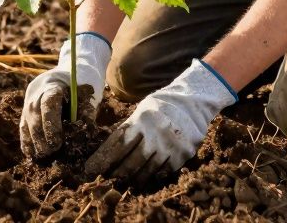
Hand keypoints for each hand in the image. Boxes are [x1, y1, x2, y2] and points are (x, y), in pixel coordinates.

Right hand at [21, 32, 110, 157]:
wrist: (73, 67)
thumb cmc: (84, 81)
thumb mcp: (89, 93)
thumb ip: (85, 114)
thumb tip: (81, 138)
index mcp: (53, 83)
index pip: (48, 105)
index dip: (51, 125)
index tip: (57, 143)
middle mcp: (36, 91)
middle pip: (34, 116)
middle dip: (41, 138)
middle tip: (51, 154)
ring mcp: (28, 99)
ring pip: (26, 123)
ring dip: (33, 142)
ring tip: (42, 158)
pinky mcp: (27, 108)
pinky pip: (24, 126)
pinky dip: (27, 140)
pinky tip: (32, 154)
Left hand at [84, 59, 236, 182]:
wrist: (194, 102)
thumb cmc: (162, 105)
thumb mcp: (142, 110)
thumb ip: (129, 128)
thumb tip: (110, 149)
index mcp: (141, 120)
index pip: (117, 144)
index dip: (103, 159)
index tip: (91, 169)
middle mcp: (155, 134)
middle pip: (129, 161)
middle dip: (115, 174)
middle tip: (104, 181)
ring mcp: (170, 146)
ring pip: (145, 171)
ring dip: (131, 180)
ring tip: (121, 185)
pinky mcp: (182, 155)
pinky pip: (162, 173)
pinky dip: (151, 178)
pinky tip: (142, 182)